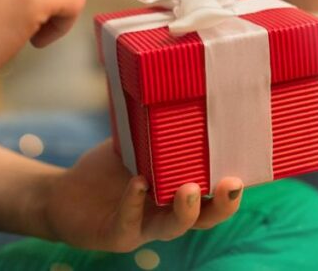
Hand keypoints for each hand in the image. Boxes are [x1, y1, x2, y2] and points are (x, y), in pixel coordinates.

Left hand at [42, 142, 242, 252]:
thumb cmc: (110, 170)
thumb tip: (181, 82)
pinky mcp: (116, 234)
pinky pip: (129, 221)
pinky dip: (134, 202)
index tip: (251, 165)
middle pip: (205, 218)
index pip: (216, 195)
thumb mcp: (139, 144)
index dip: (234, 187)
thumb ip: (159, 127)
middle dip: (222, 205)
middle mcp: (168, 213)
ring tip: (190, 189)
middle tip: (232, 184)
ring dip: (185, 211)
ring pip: (173, 228)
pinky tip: (138, 183)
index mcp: (180, 193)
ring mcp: (144, 227)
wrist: (66, 194)